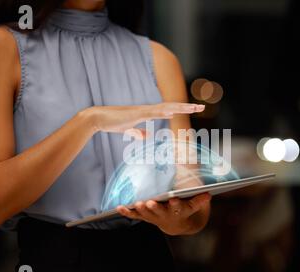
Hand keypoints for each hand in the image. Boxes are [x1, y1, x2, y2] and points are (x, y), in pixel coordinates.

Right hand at [85, 103, 204, 134]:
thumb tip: (147, 136)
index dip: (182, 109)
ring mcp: (142, 110)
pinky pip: (151, 112)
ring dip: (179, 107)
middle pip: (171, 106)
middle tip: (201, 107)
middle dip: (187, 107)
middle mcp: (147, 109)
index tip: (194, 109)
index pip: (168, 109)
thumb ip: (139, 132)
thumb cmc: (113, 122)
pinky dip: (162, 111)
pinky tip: (171, 111)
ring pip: (164, 107)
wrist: (98, 118)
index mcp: (147, 112)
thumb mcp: (129, 129)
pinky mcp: (135, 113)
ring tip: (192, 107)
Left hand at [116, 193, 211, 235]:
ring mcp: (153, 216)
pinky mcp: (144, 216)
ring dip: (141, 208)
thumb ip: (198, 197)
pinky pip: (134, 214)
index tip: (174, 198)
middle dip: (155, 207)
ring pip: (146, 213)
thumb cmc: (184, 208)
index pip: (179, 206)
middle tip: (151, 202)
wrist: (176, 223)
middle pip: (160, 210)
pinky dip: (127, 211)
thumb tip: (207, 187)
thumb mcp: (193, 203)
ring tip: (137, 203)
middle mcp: (165, 214)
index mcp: (178, 210)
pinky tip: (119, 207)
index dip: (176, 203)